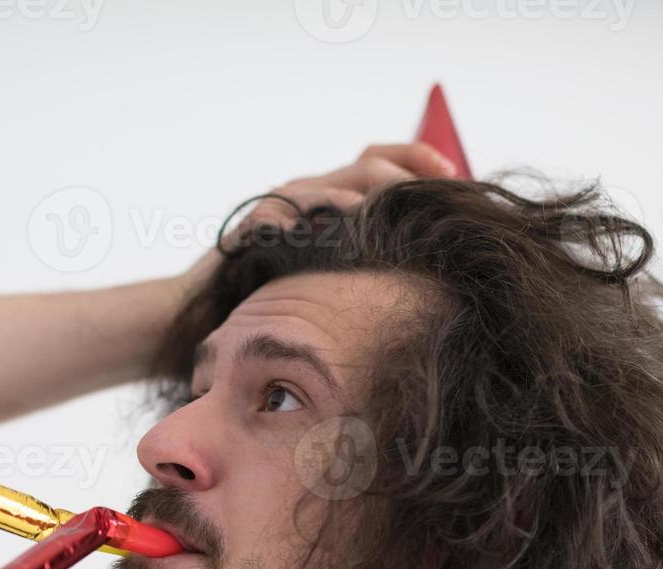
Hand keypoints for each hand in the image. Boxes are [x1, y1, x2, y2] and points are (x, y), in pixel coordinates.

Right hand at [180, 141, 458, 284]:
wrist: (205, 314)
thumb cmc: (272, 300)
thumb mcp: (330, 278)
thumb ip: (365, 262)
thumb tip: (427, 271)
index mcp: (331, 200)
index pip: (381, 162)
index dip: (419, 161)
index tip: (457, 178)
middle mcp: (308, 194)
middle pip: (367, 164)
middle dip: (406, 173)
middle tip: (439, 189)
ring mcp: (280, 207)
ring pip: (332, 183)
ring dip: (365, 191)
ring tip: (393, 205)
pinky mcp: (253, 227)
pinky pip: (284, 211)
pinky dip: (311, 214)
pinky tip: (333, 224)